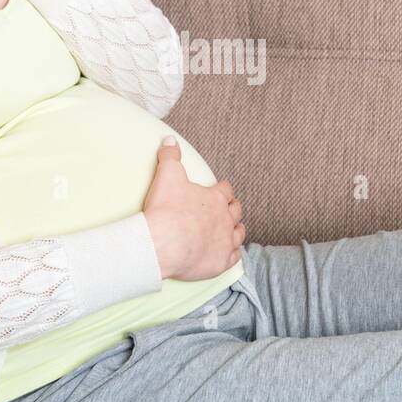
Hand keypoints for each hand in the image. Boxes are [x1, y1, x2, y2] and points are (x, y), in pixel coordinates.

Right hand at [142, 136, 245, 281]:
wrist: (162, 243)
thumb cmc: (166, 209)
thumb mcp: (167, 175)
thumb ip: (170, 156)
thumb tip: (170, 140)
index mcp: (215, 198)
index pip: (226, 189)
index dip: (224, 188)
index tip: (222, 188)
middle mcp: (225, 218)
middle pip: (236, 211)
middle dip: (233, 208)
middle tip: (228, 208)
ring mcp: (225, 241)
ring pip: (239, 234)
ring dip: (236, 230)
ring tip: (233, 229)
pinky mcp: (221, 262)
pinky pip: (234, 257)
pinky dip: (233, 254)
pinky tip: (231, 253)